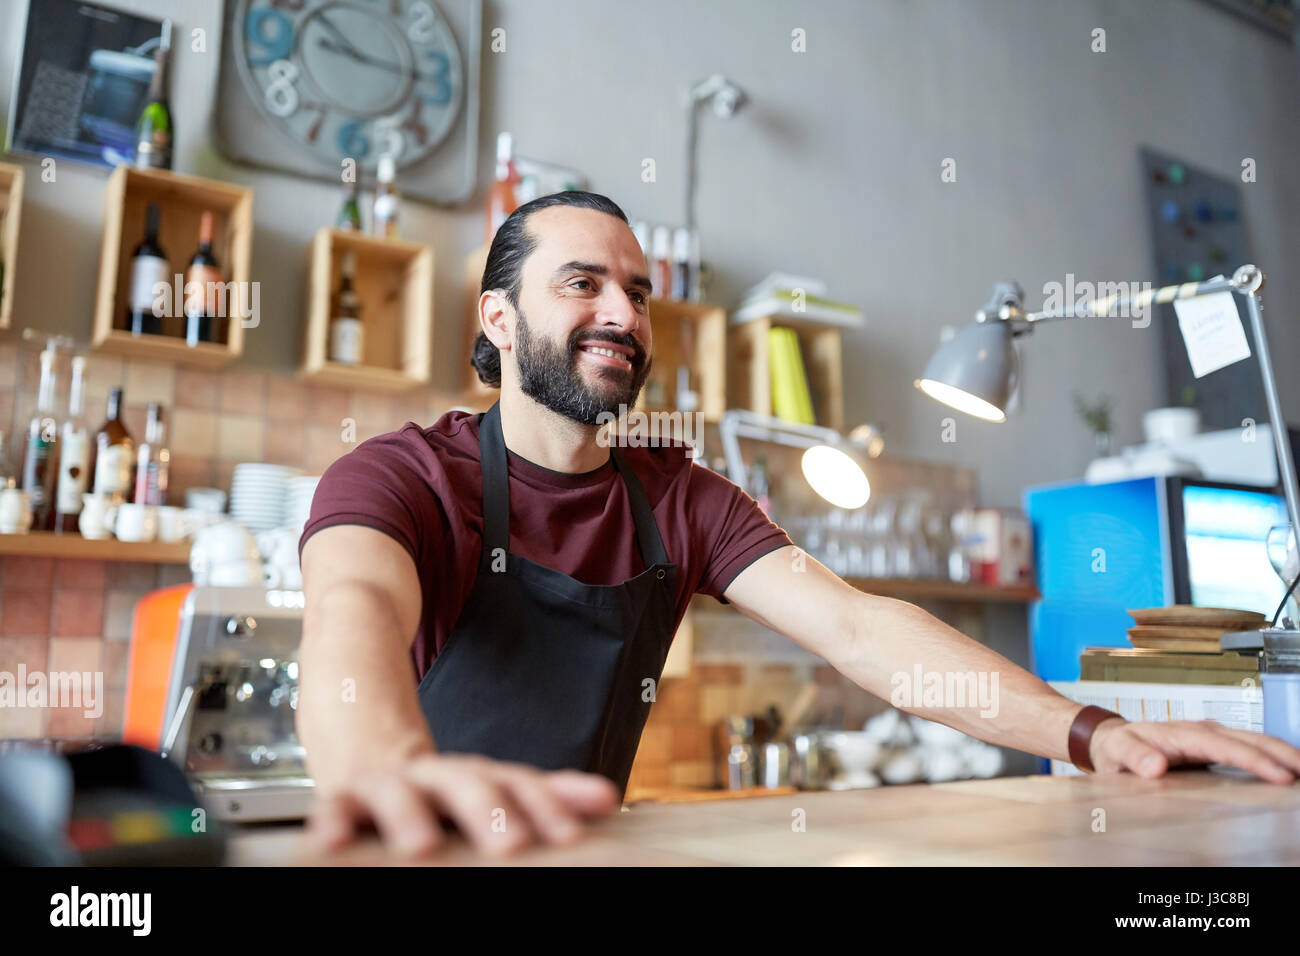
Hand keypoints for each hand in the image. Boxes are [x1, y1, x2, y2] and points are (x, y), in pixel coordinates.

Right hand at [305, 753, 620, 857]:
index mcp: (479, 775)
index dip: (546, 807)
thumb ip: (546, 795)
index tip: (569, 837)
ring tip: (420, 844)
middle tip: (509, 843)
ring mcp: (390, 784)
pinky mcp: (344, 798)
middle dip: (489, 811)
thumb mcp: (493, 787)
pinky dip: (333, 821)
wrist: (369, 747)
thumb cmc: (443, 787)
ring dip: (409, 816)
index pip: (519, 785)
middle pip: (466, 784)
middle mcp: (437, 775)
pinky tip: (333, 841)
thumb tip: (608, 798)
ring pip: (400, 792)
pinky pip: (334, 807)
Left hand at [1090, 718, 1299, 783]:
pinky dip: (1269, 756)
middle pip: (1245, 739)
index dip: (1251, 760)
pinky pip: (1246, 748)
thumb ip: (1134, 757)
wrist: (1113, 740)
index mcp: (1180, 733)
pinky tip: (1285, 767)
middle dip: (1278, 754)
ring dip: (1279, 753)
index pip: (1221, 746)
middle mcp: (1200, 731)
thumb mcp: (1117, 751)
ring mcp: (1209, 736)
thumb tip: (1156, 766)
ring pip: (1251, 741)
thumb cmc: (1117, 746)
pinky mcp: (1214, 746)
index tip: (1278, 775)